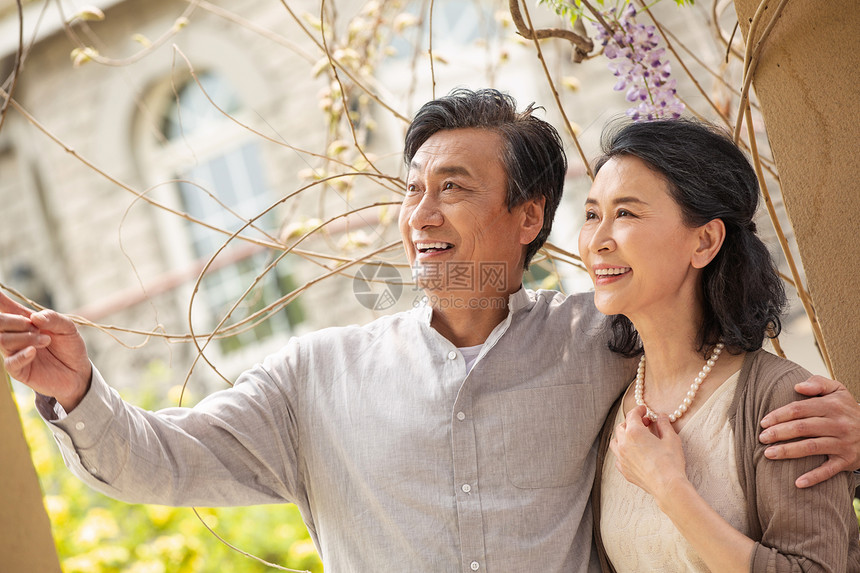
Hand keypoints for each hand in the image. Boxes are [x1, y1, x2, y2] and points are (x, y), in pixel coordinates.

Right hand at [0, 291, 91, 410]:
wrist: (78, 372)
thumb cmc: (70, 347)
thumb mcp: (68, 328)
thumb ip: (53, 318)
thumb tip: (35, 317)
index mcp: (25, 321)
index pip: (6, 307)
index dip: (0, 300)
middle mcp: (16, 335)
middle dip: (14, 320)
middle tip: (35, 326)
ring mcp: (15, 352)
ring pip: (2, 340)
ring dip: (24, 338)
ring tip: (46, 340)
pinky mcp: (19, 370)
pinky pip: (10, 362)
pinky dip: (21, 355)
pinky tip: (33, 351)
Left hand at [609, 405, 688, 502]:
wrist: (667, 486)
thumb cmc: (670, 462)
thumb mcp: (671, 439)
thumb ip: (664, 425)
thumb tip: (660, 416)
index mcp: (634, 432)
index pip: (632, 415)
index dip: (638, 410)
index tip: (644, 410)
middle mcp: (624, 444)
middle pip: (622, 427)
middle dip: (631, 422)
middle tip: (644, 423)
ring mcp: (622, 458)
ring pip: (615, 442)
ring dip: (623, 436)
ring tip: (635, 437)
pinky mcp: (624, 471)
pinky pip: (618, 457)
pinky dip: (622, 452)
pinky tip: (632, 454)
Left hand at [759, 375, 859, 487]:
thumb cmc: (846, 410)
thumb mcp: (838, 390)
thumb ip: (818, 384)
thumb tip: (797, 386)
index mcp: (832, 406)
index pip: (799, 409)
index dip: (779, 415)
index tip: (763, 422)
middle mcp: (838, 425)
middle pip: (802, 428)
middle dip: (779, 433)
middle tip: (761, 438)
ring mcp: (843, 444)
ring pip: (811, 448)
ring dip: (788, 451)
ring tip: (768, 454)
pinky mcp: (847, 461)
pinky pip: (829, 470)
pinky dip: (814, 477)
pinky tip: (797, 482)